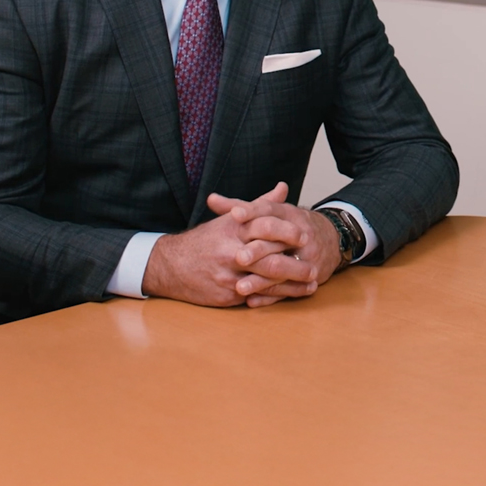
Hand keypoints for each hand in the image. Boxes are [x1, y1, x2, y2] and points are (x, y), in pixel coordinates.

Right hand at [142, 182, 321, 307]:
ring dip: (291, 285)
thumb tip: (283, 188)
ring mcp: (228, 277)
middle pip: (268, 259)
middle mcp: (230, 252)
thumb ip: (259, 205)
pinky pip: (255, 298)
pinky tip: (292, 295)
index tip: (305, 236)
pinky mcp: (225, 296)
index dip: (286, 232)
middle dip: (294, 265)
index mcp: (233, 229)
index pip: (264, 227)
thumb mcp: (230, 219)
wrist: (170, 266)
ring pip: (264, 283)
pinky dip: (275, 297)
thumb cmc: (206, 240)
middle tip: (314, 266)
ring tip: (311, 284)